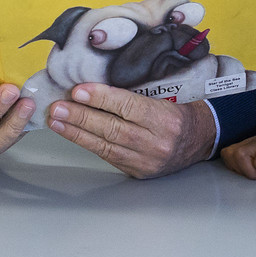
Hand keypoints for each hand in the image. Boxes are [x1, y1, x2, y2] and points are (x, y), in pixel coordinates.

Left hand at [50, 85, 216, 179]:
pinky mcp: (139, 172)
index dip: (101, 98)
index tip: (77, 91)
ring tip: (56, 121)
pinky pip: (109, 157)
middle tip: (56, 107)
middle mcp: (157, 142)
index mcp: (165, 117)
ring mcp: (147, 160)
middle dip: (81, 117)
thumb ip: (132, 93)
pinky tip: (72, 134)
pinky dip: (88, 144)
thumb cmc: (177, 110)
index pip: (128, 106)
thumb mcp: (162, 95)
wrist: (199, 139)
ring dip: (77, 133)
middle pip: (113, 129)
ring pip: (106, 146)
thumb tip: (93, 85)